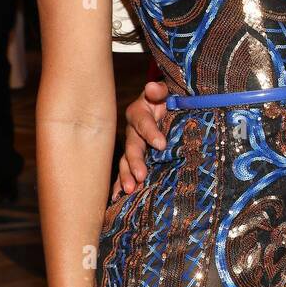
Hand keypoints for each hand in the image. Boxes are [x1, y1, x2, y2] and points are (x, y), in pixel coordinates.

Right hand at [111, 79, 169, 198]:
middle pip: (132, 146)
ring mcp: (132, 146)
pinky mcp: (134, 158)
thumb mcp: (166, 90)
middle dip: (135, 161)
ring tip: (129, 190)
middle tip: (141, 175)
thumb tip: (151, 87)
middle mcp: (132, 131)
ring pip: (126, 161)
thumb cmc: (167, 98)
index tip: (161, 144)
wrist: (166, 104)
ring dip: (126, 176)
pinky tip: (118, 199)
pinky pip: (126, 171)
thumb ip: (160, 90)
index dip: (151, 132)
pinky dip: (121, 184)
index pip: (142, 122)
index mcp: (139, 112)